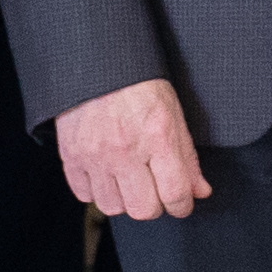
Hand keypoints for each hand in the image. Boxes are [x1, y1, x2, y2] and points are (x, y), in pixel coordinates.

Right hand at [55, 81, 210, 222]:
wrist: (99, 62)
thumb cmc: (140, 85)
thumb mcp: (173, 114)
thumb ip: (187, 158)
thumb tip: (200, 192)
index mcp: (158, 137)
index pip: (175, 194)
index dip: (182, 206)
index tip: (181, 204)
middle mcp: (126, 150)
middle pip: (143, 209)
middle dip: (154, 206)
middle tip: (155, 192)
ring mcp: (95, 154)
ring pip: (113, 207)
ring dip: (124, 200)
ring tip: (128, 182)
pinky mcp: (72, 155)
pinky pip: (84, 194)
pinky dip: (97, 191)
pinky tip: (106, 176)